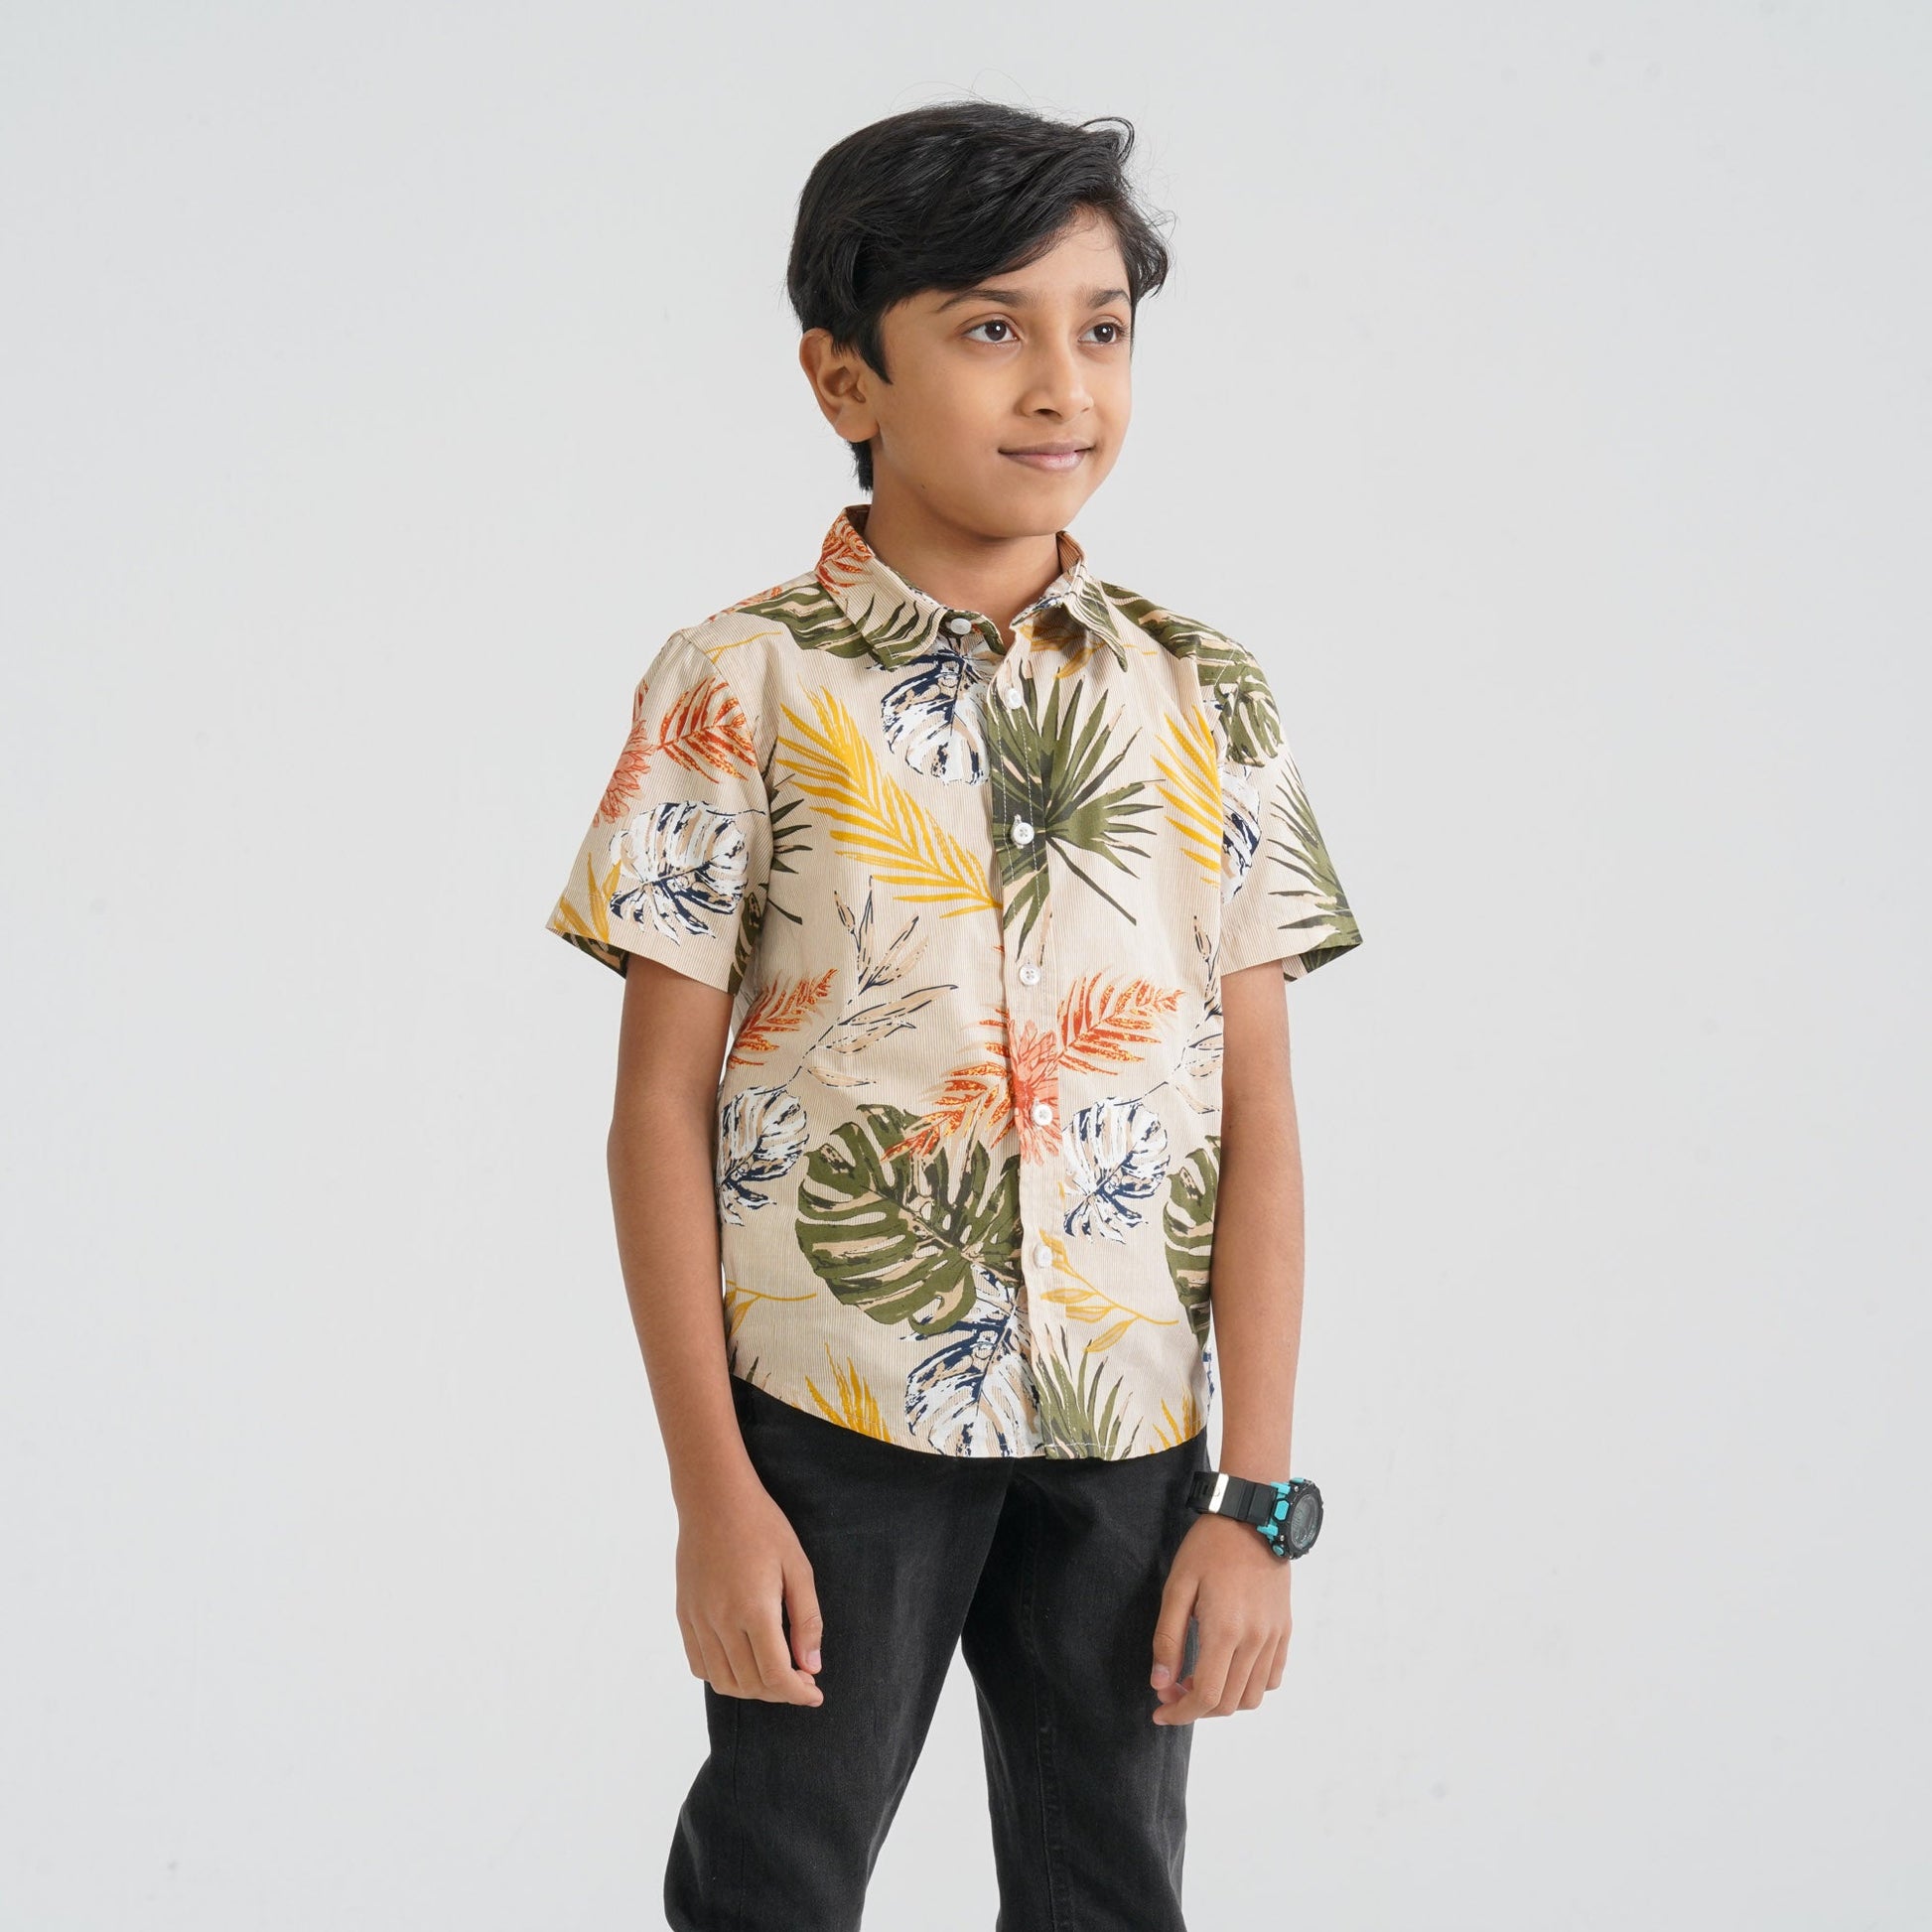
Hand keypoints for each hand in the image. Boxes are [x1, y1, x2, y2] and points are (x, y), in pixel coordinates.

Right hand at [674, 1472, 825, 1705]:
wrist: (714, 1498)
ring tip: (773, 1673)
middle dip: (781, 1692)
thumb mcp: (798, 1566)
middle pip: (751, 1684)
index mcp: (754, 1610)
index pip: (776, 1675)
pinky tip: (742, 1660)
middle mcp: (721, 1622)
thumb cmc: (762, 1526)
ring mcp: (698, 1620)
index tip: (815, 1693)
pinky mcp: (683, 1615)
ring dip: (752, 1689)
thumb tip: (811, 1665)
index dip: (798, 1693)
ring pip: (723, 1682)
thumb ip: (807, 1619)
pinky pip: (700, 1664)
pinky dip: (722, 1675)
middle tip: (801, 1678)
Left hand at [1148, 1510, 1290, 1723]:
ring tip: (1198, 1679)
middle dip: (1195, 1708)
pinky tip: (1228, 1669)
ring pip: (1251, 1697)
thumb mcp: (1177, 1587)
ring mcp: (1274, 1637)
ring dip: (1222, 1700)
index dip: (1180, 1713)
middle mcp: (1255, 1641)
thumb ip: (1168, 1638)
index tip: (1159, 1711)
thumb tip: (1160, 1683)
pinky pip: (1272, 1678)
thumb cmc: (1208, 1548)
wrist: (1252, 1518)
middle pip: (1228, 1703)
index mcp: (1225, 1630)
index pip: (1206, 1695)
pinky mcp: (1284, 1630)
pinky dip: (1249, 1686)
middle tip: (1171, 1690)